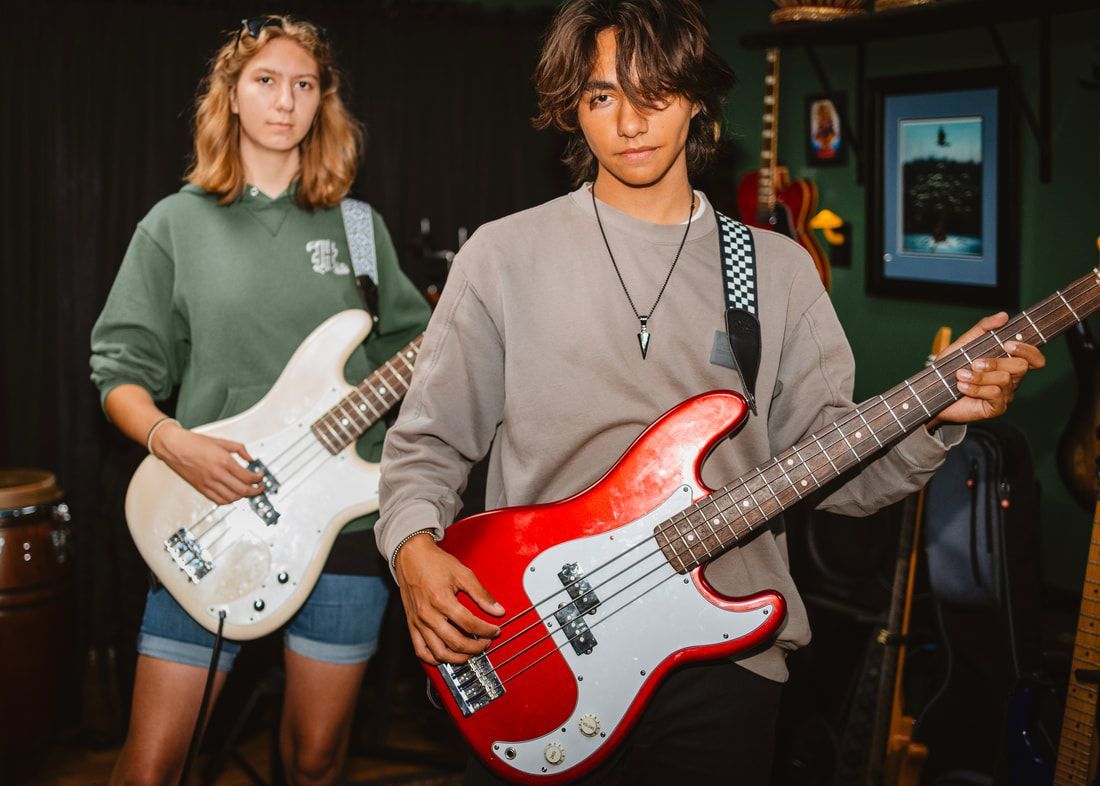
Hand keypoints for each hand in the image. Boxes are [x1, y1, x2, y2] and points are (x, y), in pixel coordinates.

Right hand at [152, 423, 263, 504]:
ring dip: (243, 496)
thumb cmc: (193, 442)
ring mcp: (208, 483)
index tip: (261, 477)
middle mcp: (217, 474)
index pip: (247, 477)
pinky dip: (229, 500)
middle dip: (255, 491)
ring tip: (247, 492)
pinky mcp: (201, 488)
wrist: (173, 446)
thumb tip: (250, 458)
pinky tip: (233, 495)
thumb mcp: (221, 441)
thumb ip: (240, 449)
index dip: (258, 479)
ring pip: (232, 498)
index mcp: (224, 461)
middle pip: (242, 490)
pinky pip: (218, 500)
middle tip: (259, 488)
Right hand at [394, 533, 504, 664]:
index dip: (486, 630)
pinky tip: (446, 657)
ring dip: (457, 658)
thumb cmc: (435, 562)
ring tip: (470, 654)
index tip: (495, 630)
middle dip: (476, 647)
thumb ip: (481, 594)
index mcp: (442, 600)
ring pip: (438, 652)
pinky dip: (434, 659)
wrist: (411, 556)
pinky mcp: (411, 625)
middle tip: (486, 644)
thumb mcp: (462, 573)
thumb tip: (498, 610)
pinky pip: (421, 650)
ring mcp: (418, 622)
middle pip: (455, 642)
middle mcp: (428, 614)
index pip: (469, 624)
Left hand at [930, 312, 1045, 427]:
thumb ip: (983, 329)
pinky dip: (975, 388)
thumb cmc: (950, 368)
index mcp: (1008, 362)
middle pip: (1021, 367)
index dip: (1028, 350)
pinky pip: (995, 395)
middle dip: (996, 362)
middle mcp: (1011, 379)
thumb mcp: (964, 344)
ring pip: (1005, 380)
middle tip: (974, 362)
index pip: (1034, 358)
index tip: (1007, 345)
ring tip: (960, 375)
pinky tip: (961, 386)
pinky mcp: (996, 408)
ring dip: (979, 376)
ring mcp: (1005, 394)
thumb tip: (1004, 316)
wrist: (932, 392)